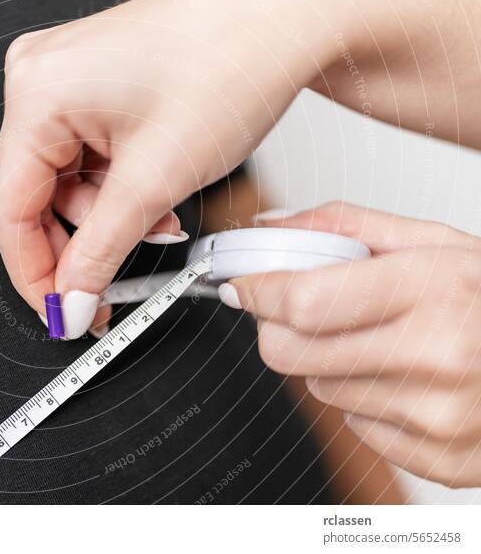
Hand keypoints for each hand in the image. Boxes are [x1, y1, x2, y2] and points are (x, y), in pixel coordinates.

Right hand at [0, 0, 345, 336]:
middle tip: (105, 288)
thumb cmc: (231, 62)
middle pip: (35, 196)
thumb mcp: (156, 179)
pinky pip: (86, 154)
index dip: (35, 275)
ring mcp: (66, 77)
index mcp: (37, 93)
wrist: (284, 18)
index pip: (10, 210)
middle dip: (80, 244)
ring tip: (158, 218)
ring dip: (107, 215)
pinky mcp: (92, 83)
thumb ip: (101, 250)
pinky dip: (117, 186)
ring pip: (65, 180)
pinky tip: (151, 192)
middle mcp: (40, 78)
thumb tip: (71, 297)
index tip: (61, 313)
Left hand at [226, 202, 480, 487]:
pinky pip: (355, 425)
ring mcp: (437, 417)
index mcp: (434, 290)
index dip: (258, 290)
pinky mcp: (438, 459)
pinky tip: (405, 378)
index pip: (302, 301)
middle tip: (298, 310)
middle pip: (290, 353)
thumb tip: (271, 225)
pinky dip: (362, 398)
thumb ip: (348, 227)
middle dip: (278, 327)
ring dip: (328, 361)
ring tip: (379, 340)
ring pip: (318, 388)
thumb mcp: (439, 243)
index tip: (244, 283)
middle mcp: (435, 357)